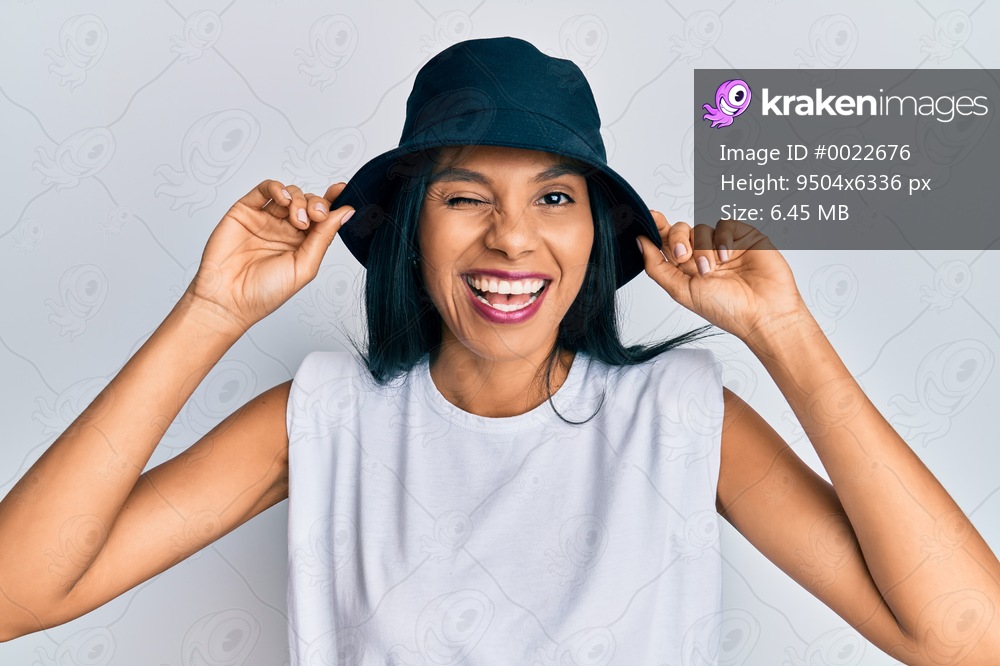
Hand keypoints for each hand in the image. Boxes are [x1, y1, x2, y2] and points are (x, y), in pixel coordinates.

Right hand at [186, 180, 354, 332]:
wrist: (228, 299)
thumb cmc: (265, 292)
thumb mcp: (304, 266)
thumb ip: (324, 237)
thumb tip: (346, 212)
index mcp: (303, 243)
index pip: (323, 217)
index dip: (333, 201)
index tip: (343, 191)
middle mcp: (286, 229)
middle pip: (309, 202)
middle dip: (316, 205)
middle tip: (315, 217)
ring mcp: (266, 219)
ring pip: (290, 193)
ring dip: (299, 199)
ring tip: (297, 219)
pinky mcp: (246, 211)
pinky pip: (264, 189)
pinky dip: (278, 188)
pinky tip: (284, 199)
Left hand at [635, 213, 808, 343]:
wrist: (764, 313)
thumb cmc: (726, 309)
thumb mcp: (681, 291)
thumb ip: (657, 267)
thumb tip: (639, 243)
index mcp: (686, 268)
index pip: (666, 242)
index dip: (656, 228)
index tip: (648, 217)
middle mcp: (703, 255)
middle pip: (680, 231)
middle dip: (677, 239)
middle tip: (683, 257)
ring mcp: (723, 245)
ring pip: (701, 228)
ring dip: (703, 248)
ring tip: (713, 269)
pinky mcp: (744, 237)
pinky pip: (724, 224)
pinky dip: (722, 239)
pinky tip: (728, 257)